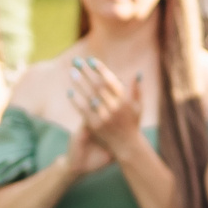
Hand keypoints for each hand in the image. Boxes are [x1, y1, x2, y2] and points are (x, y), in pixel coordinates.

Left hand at [65, 54, 142, 169]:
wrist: (127, 146)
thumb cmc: (133, 124)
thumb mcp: (138, 106)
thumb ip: (137, 89)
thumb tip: (138, 72)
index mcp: (125, 100)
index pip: (111, 81)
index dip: (101, 70)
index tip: (92, 61)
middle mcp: (115, 107)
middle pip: (97, 85)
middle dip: (87, 72)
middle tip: (77, 61)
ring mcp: (104, 116)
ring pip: (89, 96)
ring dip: (79, 83)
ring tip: (72, 72)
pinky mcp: (95, 125)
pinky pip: (83, 110)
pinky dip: (76, 100)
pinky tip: (69, 92)